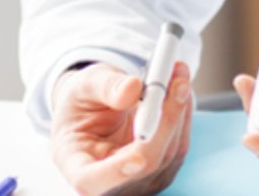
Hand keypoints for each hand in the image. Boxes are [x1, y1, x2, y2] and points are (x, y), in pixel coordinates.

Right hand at [49, 61, 194, 194]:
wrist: (94, 110)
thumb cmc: (82, 104)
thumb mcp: (84, 85)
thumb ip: (105, 86)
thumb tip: (132, 88)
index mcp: (76, 165)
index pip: (92, 180)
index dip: (117, 171)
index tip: (138, 154)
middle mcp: (108, 184)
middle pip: (144, 163)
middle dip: (165, 120)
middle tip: (177, 82)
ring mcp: (138, 182)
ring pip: (169, 153)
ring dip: (178, 111)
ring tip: (177, 75)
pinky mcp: (160, 172)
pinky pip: (178, 147)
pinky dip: (182, 115)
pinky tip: (178, 91)